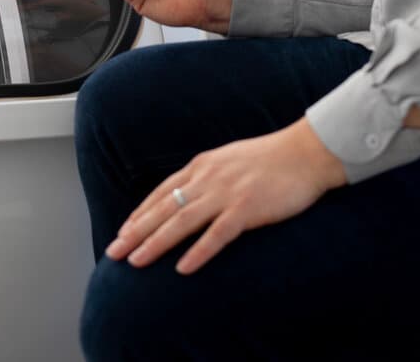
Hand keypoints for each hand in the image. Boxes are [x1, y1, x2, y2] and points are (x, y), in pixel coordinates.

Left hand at [104, 117, 346, 274]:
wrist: (306, 152)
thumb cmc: (272, 158)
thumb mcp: (230, 159)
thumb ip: (210, 175)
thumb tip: (192, 192)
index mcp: (203, 166)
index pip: (162, 192)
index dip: (140, 214)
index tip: (123, 231)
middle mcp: (207, 178)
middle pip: (163, 208)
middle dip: (135, 232)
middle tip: (114, 252)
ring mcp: (226, 193)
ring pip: (181, 221)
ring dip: (155, 243)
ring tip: (135, 262)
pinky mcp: (246, 208)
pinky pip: (216, 234)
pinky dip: (197, 252)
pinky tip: (182, 268)